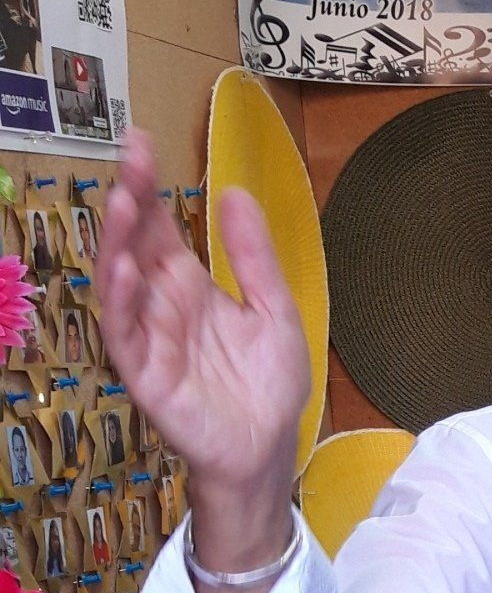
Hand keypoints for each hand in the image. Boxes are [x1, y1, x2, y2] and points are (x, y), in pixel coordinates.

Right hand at [98, 129, 307, 542]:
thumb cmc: (268, 386)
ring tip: (121, 201)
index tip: (142, 143)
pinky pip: (123, 336)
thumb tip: (235, 193)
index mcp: (189, 286)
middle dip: (129, 200)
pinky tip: (126, 271)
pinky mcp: (146, 374)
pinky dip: (121, 303)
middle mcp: (162, 305)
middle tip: (131, 157)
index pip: (159, 228)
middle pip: (135, 245)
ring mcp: (149, 338)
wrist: (268, 450)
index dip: (148, 188)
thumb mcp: (274, 310)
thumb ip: (254, 258)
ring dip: (117, 243)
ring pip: (121, 283)